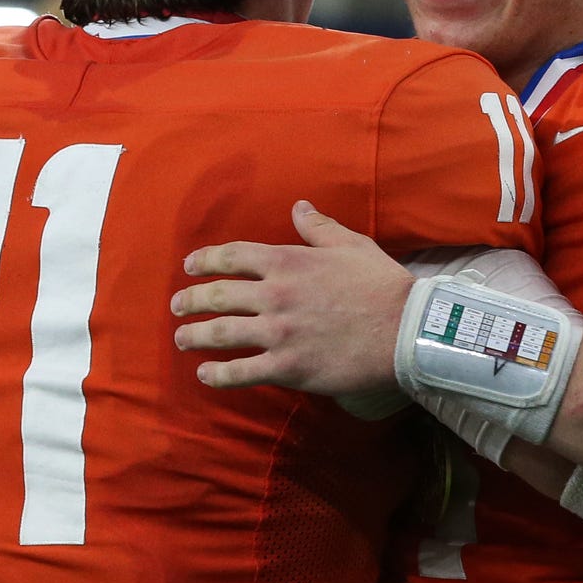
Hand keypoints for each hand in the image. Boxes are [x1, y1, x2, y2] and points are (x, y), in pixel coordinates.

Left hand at [172, 201, 412, 396]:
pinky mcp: (287, 367)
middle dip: (190, 300)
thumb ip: (318, 228)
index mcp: (287, 261)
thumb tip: (299, 207)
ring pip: (220, 334)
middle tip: (177, 306)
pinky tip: (205, 375)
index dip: (205, 261)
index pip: (232, 256)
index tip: (190, 267)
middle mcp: (275, 295)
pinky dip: (217, 374)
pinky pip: (240, 372)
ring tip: (182, 339)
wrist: (405, 331)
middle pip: (217, 296)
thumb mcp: (351, 245)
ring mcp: (278, 333)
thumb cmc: (382, 286)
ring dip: (194, 336)